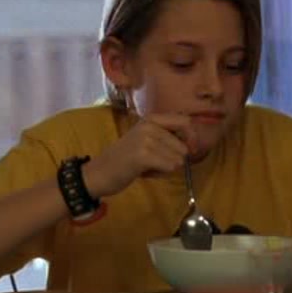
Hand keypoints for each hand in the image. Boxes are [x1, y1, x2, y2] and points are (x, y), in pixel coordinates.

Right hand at [82, 113, 198, 197]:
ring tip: (147, 167)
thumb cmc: (124, 160)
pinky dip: (161, 174)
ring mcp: (146, 138)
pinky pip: (170, 167)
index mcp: (151, 118)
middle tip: (154, 163)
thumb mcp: (146, 140)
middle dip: (174, 159)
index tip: (190, 151)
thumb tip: (193, 145)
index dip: (192, 138)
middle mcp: (150, 125)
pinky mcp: (143, 155)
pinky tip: (145, 172)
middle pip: (184, 146)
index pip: (186, 122)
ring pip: (178, 159)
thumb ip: (167, 138)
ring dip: (166, 168)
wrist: (98, 173)